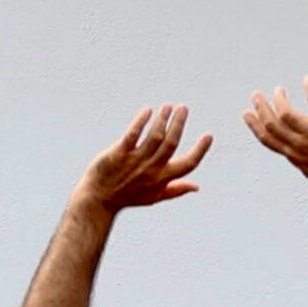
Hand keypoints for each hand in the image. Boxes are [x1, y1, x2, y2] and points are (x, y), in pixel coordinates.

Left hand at [76, 105, 210, 213]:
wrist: (98, 199)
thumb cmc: (128, 197)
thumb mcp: (154, 197)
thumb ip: (177, 189)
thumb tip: (197, 187)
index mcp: (163, 179)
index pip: (188, 164)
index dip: (200, 150)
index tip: (209, 135)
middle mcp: (151, 169)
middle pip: (171, 143)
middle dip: (179, 124)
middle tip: (183, 108)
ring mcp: (134, 161)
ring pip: (154, 136)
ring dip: (163, 119)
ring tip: (168, 106)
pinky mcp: (118, 153)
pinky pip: (132, 135)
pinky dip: (141, 122)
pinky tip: (148, 111)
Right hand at [245, 80, 307, 189]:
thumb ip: (298, 158)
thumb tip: (290, 153)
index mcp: (293, 154)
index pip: (267, 138)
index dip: (254, 125)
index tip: (246, 113)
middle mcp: (298, 144)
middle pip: (272, 124)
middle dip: (261, 108)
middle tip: (256, 94)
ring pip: (286, 113)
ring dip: (278, 99)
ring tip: (278, 89)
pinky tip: (307, 79)